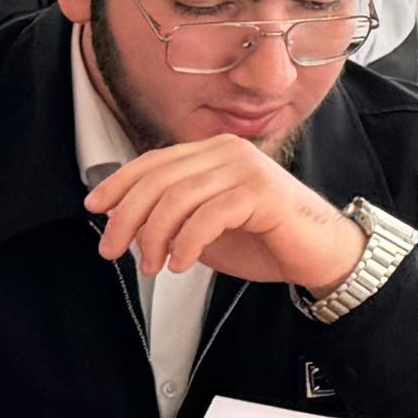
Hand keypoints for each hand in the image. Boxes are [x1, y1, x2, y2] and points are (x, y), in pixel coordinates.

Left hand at [86, 138, 362, 292]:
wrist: (320, 253)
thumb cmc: (265, 239)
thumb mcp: (205, 226)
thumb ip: (173, 215)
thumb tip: (124, 222)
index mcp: (214, 152)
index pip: (154, 161)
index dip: (119, 183)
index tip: (96, 208)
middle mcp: (229, 152)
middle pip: (158, 179)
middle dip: (127, 218)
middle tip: (113, 251)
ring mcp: (247, 169)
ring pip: (177, 198)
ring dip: (154, 237)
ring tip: (153, 266)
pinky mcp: (262, 194)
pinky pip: (207, 217)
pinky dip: (186, 244)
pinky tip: (180, 265)